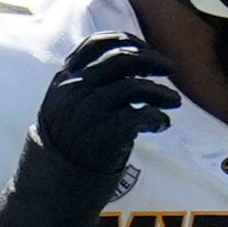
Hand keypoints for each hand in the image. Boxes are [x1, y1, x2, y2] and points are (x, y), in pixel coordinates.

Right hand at [0, 37, 181, 226]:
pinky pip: (141, 114)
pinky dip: (158, 116)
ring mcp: (88, 110)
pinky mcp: (104, 132)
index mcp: (65, 79)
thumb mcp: (70, 108)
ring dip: (162, 92)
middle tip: (171, 70)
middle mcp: (74, 90)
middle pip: (121, 59)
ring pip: (135, 86)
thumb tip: (132, 66)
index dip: (125, 41)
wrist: (53, 186)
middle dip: (152, 60)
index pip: (95, 44)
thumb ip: (90, 86)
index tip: (146, 48)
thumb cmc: (69, 146)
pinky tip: (162, 124)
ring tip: (173, 102)